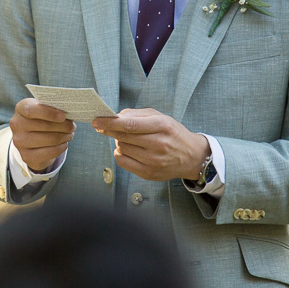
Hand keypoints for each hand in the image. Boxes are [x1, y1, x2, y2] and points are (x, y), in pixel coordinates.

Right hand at [9, 98, 75, 171]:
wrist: (30, 139)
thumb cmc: (40, 119)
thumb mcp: (43, 109)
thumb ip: (52, 108)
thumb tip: (69, 113)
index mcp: (20, 109)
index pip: (32, 110)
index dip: (49, 113)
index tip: (63, 115)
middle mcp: (17, 125)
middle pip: (45, 126)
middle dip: (63, 126)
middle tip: (72, 126)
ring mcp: (19, 142)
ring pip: (50, 139)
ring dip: (64, 137)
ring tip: (70, 134)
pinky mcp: (26, 156)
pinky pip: (49, 152)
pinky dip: (61, 148)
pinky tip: (64, 144)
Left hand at [91, 108, 208, 181]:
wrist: (192, 157)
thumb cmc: (172, 133)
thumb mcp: (160, 117)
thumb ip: (136, 114)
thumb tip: (115, 116)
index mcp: (162, 126)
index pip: (129, 124)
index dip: (110, 122)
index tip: (96, 120)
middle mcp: (158, 144)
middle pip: (123, 137)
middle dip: (109, 130)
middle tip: (102, 126)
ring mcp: (154, 161)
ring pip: (122, 148)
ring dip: (118, 141)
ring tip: (126, 138)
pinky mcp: (149, 174)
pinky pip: (123, 162)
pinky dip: (120, 153)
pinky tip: (128, 149)